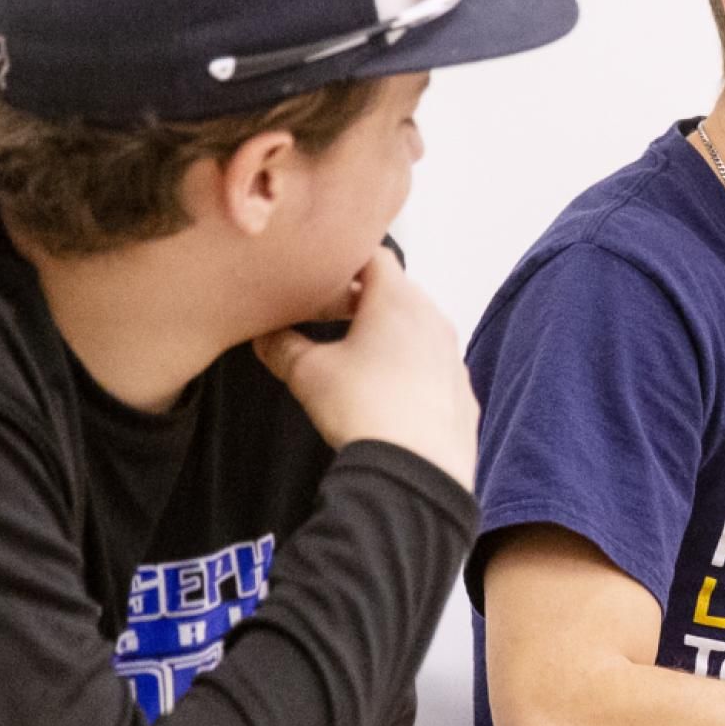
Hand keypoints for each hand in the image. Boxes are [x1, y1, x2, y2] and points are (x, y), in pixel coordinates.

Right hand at [255, 244, 478, 491]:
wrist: (415, 470)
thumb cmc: (363, 408)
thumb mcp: (308, 373)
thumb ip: (282, 345)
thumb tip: (263, 334)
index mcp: (398, 299)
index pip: (375, 255)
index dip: (345, 259)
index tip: (322, 273)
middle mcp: (433, 319)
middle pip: (398, 291)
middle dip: (365, 298)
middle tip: (330, 314)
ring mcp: (453, 357)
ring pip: (419, 329)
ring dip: (390, 334)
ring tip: (357, 356)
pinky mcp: (462, 393)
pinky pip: (433, 367)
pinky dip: (411, 370)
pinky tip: (389, 394)